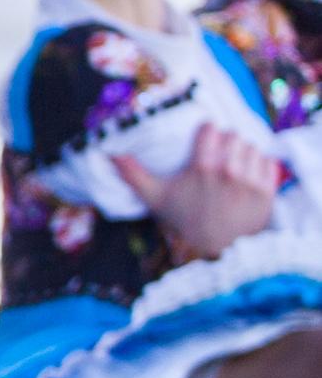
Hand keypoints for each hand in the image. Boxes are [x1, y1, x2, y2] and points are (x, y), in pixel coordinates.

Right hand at [118, 122, 281, 261]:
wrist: (218, 248)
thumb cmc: (186, 220)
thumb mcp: (156, 198)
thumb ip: (133, 175)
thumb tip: (109, 154)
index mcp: (202, 168)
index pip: (212, 129)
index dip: (208, 133)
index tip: (205, 141)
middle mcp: (228, 171)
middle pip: (234, 136)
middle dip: (227, 142)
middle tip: (220, 154)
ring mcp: (250, 181)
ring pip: (252, 147)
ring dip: (244, 153)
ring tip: (235, 164)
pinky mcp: (267, 191)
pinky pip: (269, 162)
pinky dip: (260, 165)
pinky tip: (250, 174)